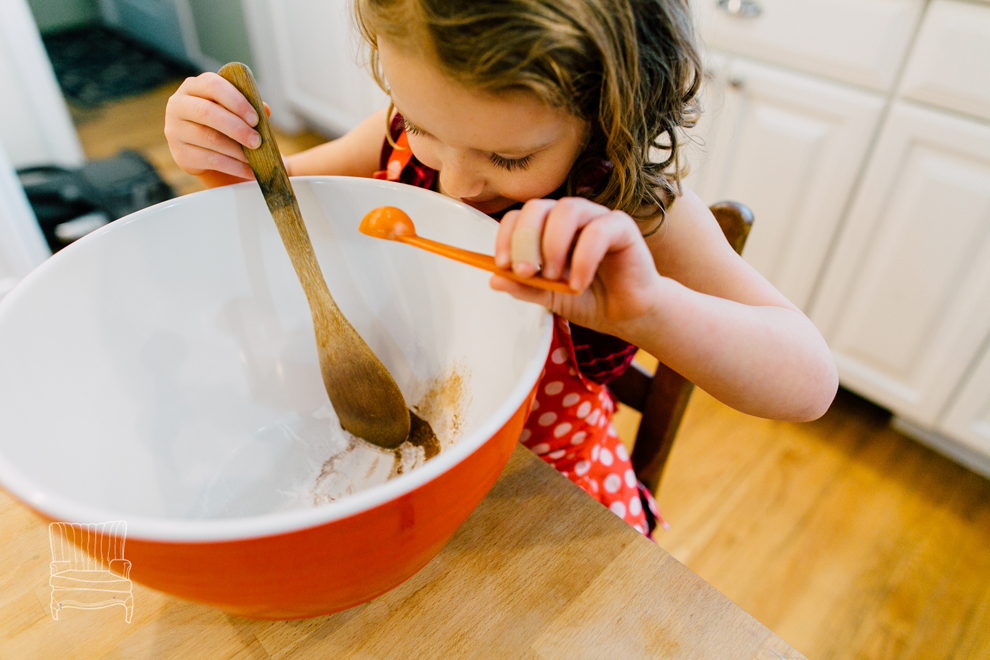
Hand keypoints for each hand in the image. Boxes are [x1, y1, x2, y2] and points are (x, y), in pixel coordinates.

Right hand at [164, 72, 272, 184]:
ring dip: (237, 150)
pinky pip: (210, 160)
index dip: (235, 101)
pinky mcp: (180, 154)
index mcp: (194, 87)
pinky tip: (250, 171)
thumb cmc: (223, 123)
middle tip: (257, 141)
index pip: (212, 85)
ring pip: (208, 138)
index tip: (255, 118)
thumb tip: (265, 109)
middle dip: (236, 128)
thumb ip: (248, 107)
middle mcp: (178, 105)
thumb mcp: (233, 111)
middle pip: (207, 112)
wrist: (204, 150)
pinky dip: (234, 166)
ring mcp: (175, 130)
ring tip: (257, 159)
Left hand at [491, 197, 664, 333]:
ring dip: (552, 245)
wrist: (627, 315)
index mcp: (548, 228)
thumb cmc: (589, 298)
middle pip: (537, 206)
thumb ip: (524, 287)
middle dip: (525, 239)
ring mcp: (596, 217)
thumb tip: (493, 279)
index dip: (507, 237)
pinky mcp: (621, 227)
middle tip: (523, 271)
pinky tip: (578, 283)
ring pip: (567, 209)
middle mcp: (570, 217)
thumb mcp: (549, 298)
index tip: (503, 265)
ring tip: (553, 277)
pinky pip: (598, 231)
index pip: (519, 216)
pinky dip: (583, 258)